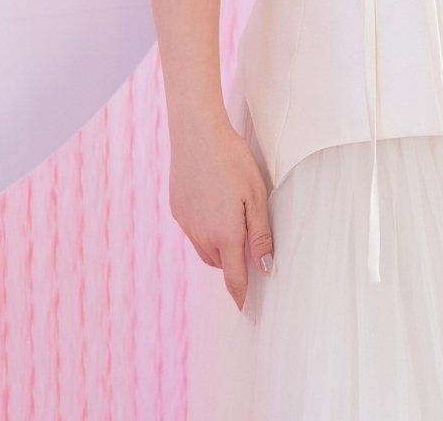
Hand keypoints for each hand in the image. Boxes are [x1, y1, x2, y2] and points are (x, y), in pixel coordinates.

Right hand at [169, 119, 274, 312]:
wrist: (196, 134)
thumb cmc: (232, 160)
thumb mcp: (256, 195)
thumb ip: (260, 234)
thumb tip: (265, 268)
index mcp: (225, 235)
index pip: (234, 278)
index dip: (241, 295)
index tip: (247, 309)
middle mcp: (202, 235)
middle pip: (221, 263)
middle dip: (234, 263)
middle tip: (248, 247)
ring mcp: (186, 223)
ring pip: (205, 249)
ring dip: (219, 248)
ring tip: (232, 226)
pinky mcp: (177, 210)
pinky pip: (193, 231)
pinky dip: (205, 230)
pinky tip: (214, 206)